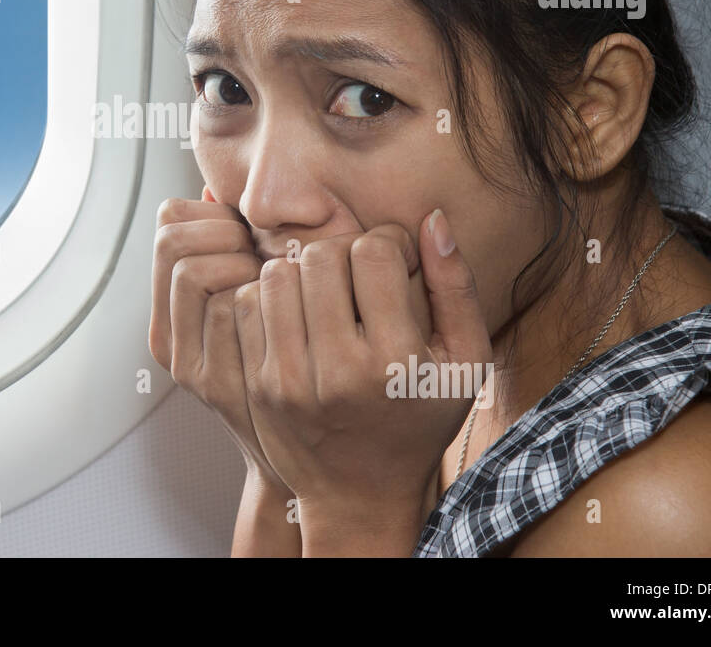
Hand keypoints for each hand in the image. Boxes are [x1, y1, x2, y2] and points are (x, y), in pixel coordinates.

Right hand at [149, 186, 289, 492]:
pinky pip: (230, 305)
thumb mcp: (255, 304)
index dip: (213, 214)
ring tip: (276, 276)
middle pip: (171, 241)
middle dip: (225, 232)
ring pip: (193, 269)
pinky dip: (261, 289)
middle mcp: (168, 335)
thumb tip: (215, 189)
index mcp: (172, 308)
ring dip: (242, 259)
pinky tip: (291, 301)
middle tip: (263, 254)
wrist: (324, 458)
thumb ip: (233, 250)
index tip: (251, 235)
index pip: (168, 223)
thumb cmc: (302, 363)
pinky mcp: (214, 382)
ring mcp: (187, 361)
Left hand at [231, 209, 492, 526]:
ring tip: (326, 292)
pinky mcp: (257, 384)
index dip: (388, 242)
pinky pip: (247, 304)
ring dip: (302, 271)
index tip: (396, 261)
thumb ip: (455, 287)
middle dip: (343, 252)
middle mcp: (339, 370)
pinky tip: (297, 314)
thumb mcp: (464, 361)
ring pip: (277, 274)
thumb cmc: (419, 417)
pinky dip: (270, 297)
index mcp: (395, 360)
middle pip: (320, 257)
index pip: (373, 253)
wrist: (360, 492)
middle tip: (358, 273)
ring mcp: (290, 379)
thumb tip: (431, 219)